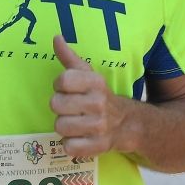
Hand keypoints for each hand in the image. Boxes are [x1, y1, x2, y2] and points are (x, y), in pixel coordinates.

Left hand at [50, 35, 122, 158]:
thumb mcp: (88, 74)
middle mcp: (99, 103)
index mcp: (96, 83)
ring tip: (75, 123)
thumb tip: (56, 38)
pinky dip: (71, 144)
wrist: (128, 123)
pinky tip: (80, 138)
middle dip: (60, 107)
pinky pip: (69, 147)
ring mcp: (99, 126)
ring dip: (64, 126)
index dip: (59, 85)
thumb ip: (70, 57)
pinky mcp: (98, 147)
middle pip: (56, 104)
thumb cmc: (100, 96)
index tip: (66, 88)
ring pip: (60, 127)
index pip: (62, 80)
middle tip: (71, 108)